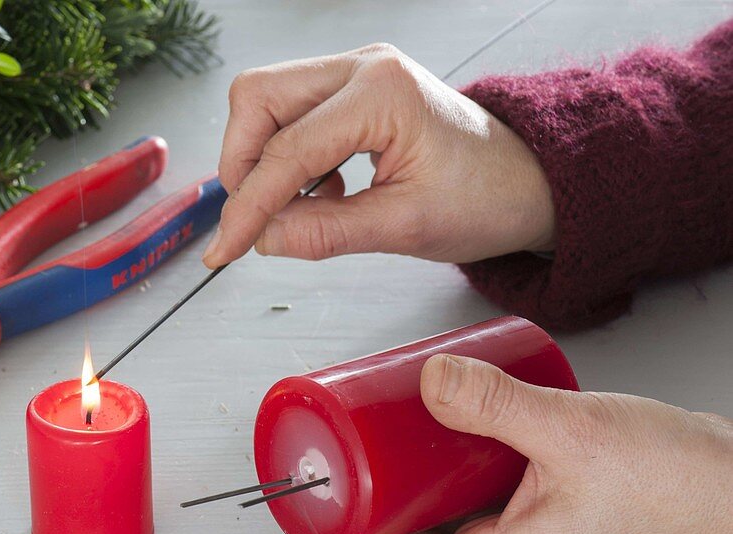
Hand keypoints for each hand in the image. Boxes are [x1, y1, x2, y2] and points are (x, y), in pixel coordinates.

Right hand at [204, 44, 556, 267]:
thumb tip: (261, 238)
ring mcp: (356, 73)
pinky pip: (290, 114)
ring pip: (265, 101)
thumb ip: (326, 233)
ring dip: (260, 160)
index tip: (223, 251)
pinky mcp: (352, 90)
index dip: (247, 206)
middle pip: (257, 97)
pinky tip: (319, 194)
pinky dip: (285, 158)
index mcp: (383, 94)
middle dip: (241, 164)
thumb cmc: (484, 198)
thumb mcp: (405, 228)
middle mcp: (363, 67)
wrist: (527, 183)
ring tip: (291, 210)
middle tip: (249, 221)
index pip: (287, 150)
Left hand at [307, 354, 732, 533]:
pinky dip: (433, 475)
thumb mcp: (570, 430)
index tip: (308, 525)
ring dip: (392, 494)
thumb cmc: (671, 478)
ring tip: (364, 449)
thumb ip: (495, 403)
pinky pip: (463, 500)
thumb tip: (427, 382)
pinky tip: (429, 434)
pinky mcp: (532, 506)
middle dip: (357, 522)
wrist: (729, 478)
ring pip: (432, 527)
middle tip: (328, 474)